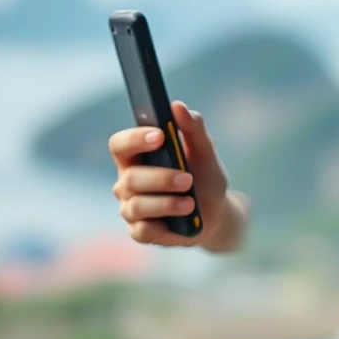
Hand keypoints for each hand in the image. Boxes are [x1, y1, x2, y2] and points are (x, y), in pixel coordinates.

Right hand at [108, 100, 247, 251]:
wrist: (218, 214)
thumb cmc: (205, 179)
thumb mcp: (205, 153)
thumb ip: (193, 128)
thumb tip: (178, 106)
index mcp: (137, 157)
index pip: (120, 144)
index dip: (135, 139)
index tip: (159, 136)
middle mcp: (128, 182)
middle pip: (131, 178)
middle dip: (161, 178)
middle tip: (187, 179)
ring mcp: (131, 208)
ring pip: (136, 206)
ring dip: (166, 203)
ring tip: (190, 203)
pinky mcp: (140, 232)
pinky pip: (142, 230)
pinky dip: (163, 225)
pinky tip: (182, 221)